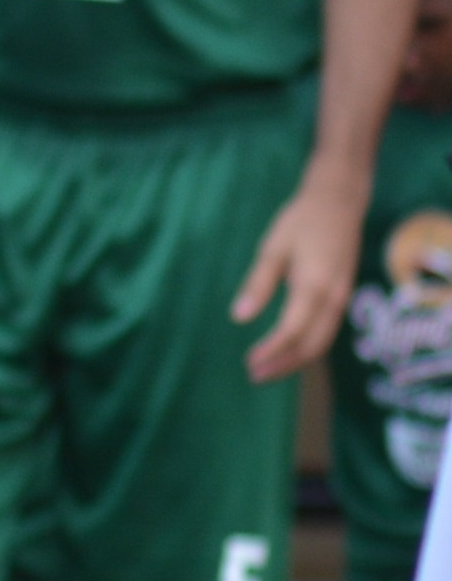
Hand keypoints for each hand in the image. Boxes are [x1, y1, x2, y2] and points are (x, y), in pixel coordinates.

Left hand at [235, 168, 364, 381]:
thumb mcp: (273, 248)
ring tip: (265, 370)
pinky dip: (306, 347)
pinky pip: (326, 331)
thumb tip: (239, 318)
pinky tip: (286, 351)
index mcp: (315, 285)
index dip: (272, 350)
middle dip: (284, 365)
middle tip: (253, 376)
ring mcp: (342, 299)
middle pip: (313, 345)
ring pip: (323, 342)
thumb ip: (258, 283)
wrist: (339, 204)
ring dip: (295, 360)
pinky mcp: (341, 297)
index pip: (293, 330)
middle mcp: (334, 298)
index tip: (249, 363)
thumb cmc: (301, 222)